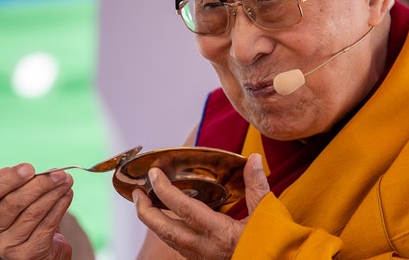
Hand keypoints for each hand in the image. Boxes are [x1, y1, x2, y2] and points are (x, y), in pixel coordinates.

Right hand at [0, 164, 74, 259]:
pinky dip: (60, 207)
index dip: (9, 180)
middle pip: (14, 203)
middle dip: (40, 184)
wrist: (37, 248)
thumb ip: (12, 182)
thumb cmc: (22, 216)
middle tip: (59, 173)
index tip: (30, 168)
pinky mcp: (26, 254)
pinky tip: (67, 195)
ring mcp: (6, 246)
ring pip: (33, 212)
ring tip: (67, 181)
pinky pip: (47, 225)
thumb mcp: (11, 197)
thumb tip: (22, 170)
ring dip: (54, 193)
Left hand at [134, 153, 269, 259]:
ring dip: (152, 221)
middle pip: (163, 229)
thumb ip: (257, 186)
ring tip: (144, 203)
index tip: (154, 174)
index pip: (183, 209)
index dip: (165, 190)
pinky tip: (166, 220)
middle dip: (145, 210)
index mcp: (218, 232)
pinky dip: (166, 230)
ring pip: (167, 239)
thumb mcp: (267, 213)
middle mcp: (203, 246)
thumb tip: (254, 158)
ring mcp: (200, 256)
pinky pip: (176, 245)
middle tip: (137, 192)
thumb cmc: (271, 244)